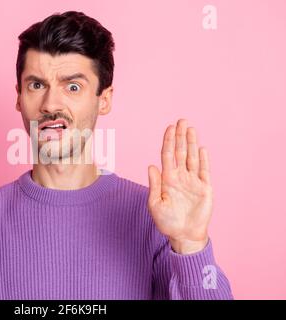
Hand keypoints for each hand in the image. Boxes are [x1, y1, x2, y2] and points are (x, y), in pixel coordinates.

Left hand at [148, 119, 211, 253]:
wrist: (184, 235)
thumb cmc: (167, 222)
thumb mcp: (155, 204)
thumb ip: (154, 184)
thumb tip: (151, 165)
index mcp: (167, 179)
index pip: (168, 155)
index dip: (168, 141)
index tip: (169, 128)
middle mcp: (180, 177)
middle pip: (181, 152)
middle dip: (180, 136)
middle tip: (181, 120)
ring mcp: (193, 181)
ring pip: (192, 158)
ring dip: (191, 143)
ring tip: (190, 128)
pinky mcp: (205, 188)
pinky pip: (204, 171)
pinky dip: (203, 159)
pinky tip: (201, 148)